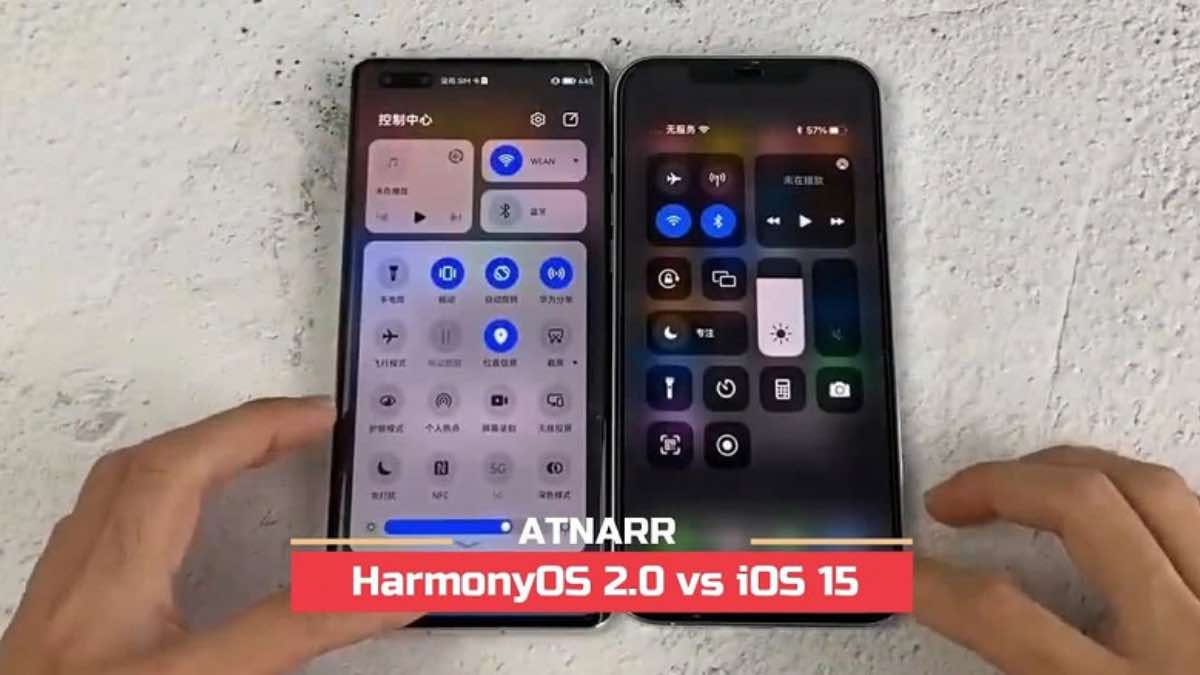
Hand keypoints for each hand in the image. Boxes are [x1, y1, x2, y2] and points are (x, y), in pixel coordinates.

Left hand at [0, 397, 417, 674]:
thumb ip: (290, 634)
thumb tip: (383, 595)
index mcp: (115, 598)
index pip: (196, 490)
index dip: (269, 443)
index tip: (329, 423)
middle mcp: (82, 588)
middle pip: (151, 472)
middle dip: (236, 431)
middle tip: (308, 425)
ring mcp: (63, 605)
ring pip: (118, 490)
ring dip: (195, 451)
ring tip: (258, 448)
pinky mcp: (59, 625)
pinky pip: (105, 520)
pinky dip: (158, 489)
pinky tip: (187, 509)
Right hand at [915, 446, 1199, 673]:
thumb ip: (1031, 674)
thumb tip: (978, 630)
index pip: (1001, 614)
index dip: (934, 583)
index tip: (902, 572)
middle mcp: (1186, 638)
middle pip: (1082, 509)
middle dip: (999, 485)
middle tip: (954, 499)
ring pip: (1154, 489)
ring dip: (1075, 469)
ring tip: (1028, 477)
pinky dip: (1149, 498)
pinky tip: (1118, 504)